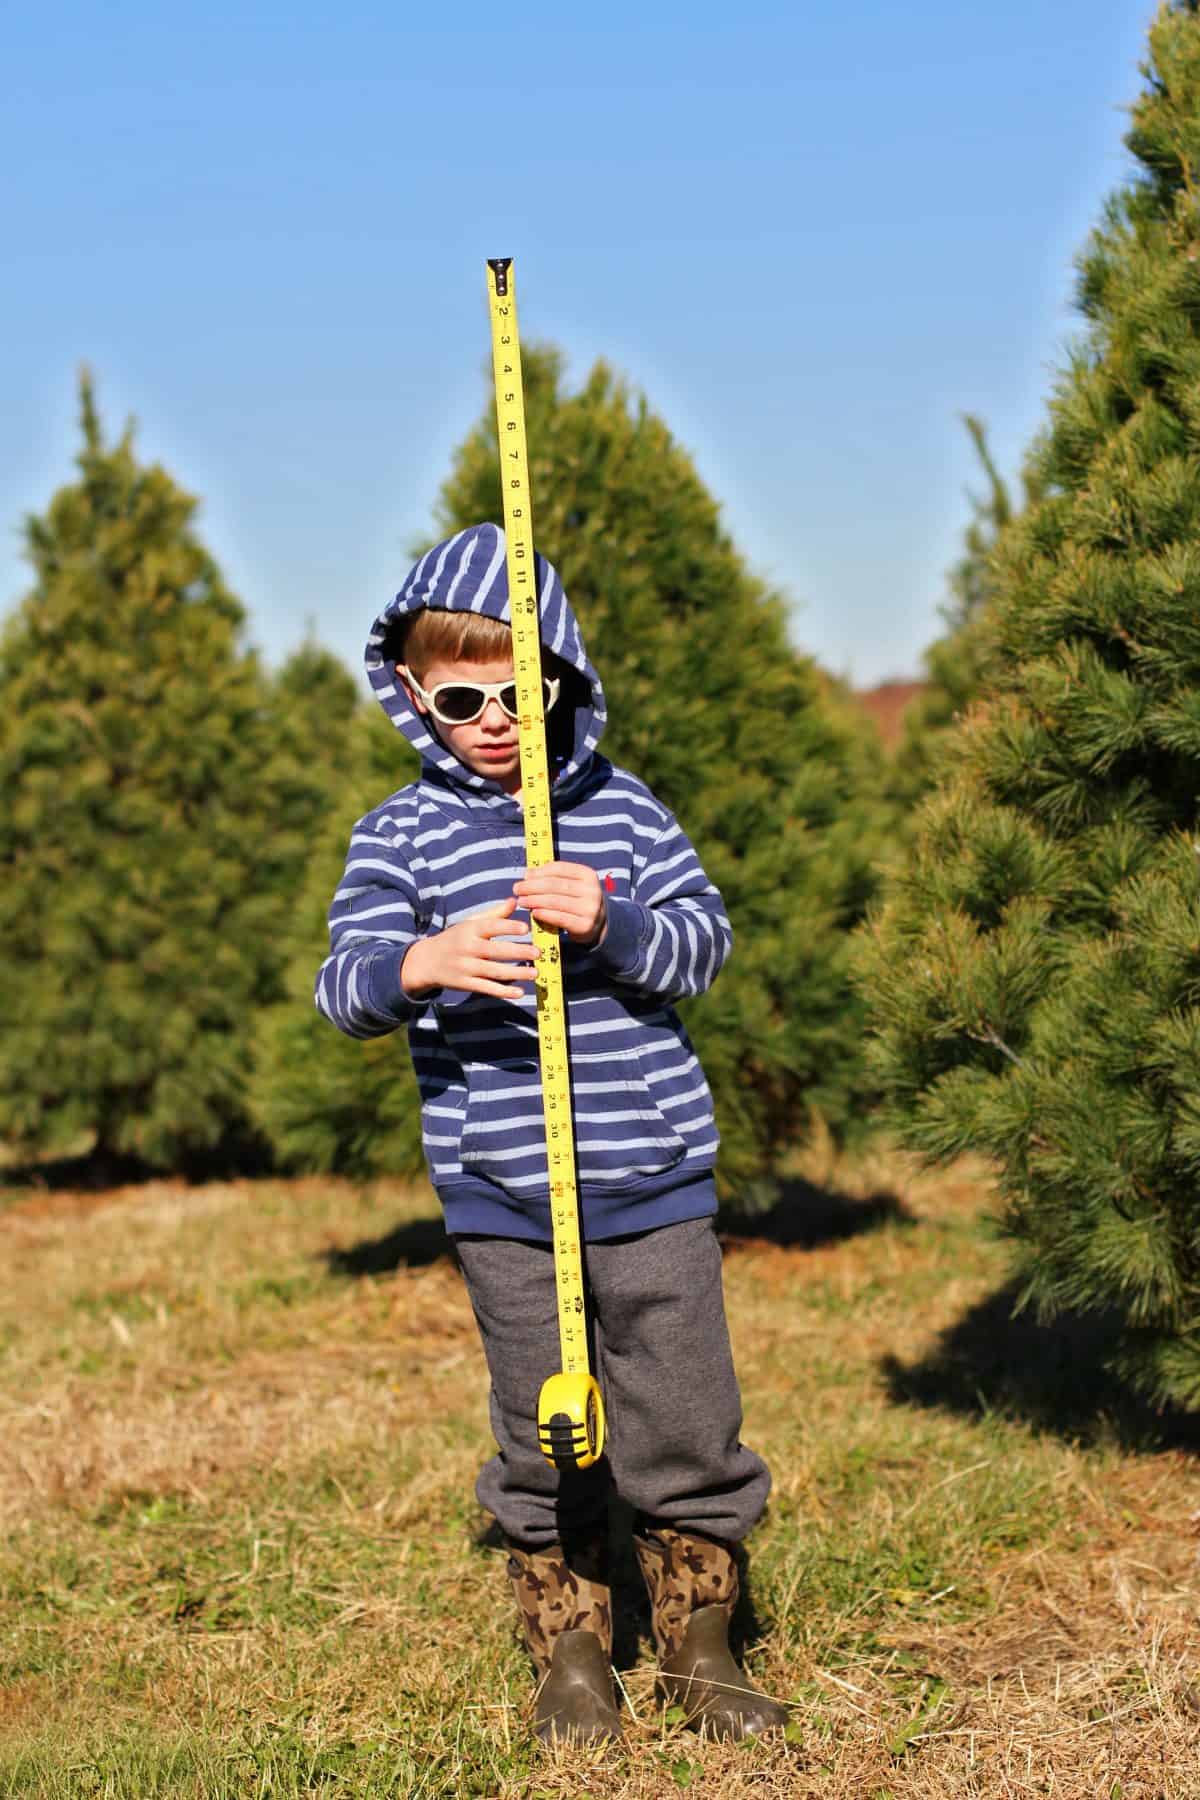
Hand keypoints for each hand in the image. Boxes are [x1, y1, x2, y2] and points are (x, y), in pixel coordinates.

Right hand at [401, 896, 538, 1000]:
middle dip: (517, 952)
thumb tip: (515, 900)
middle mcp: (467, 948)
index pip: (491, 927)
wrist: (427, 961)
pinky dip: (503, 991)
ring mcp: (466, 968)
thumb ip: (494, 914)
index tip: (526, 928)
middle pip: (495, 951)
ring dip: (515, 973)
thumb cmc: (456, 938)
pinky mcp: (465, 984)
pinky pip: (487, 988)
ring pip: (493, 971)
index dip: (508, 927)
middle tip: (538, 953)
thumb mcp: (470, 923)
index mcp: (470, 930)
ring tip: (535, 972)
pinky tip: (520, 992)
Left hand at [513, 861, 607, 946]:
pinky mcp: (585, 925)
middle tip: (517, 889)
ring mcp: (590, 909)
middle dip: (533, 886)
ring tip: (521, 901)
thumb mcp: (570, 884)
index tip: (524, 876)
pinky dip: (545, 915)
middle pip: (555, 885)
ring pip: (556, 901)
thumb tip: (528, 873)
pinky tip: (534, 912)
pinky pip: (560, 918)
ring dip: (535, 900)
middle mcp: (592, 890)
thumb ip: (551, 877)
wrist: (597, 924)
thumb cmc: (577, 900)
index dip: (540, 872)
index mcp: (588, 875)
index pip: (560, 869)